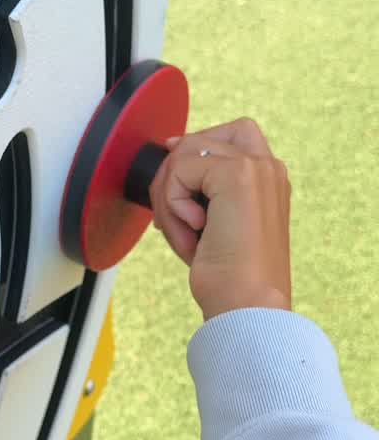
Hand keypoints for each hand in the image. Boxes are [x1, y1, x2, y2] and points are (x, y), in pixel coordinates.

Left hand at [149, 117, 292, 322]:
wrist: (246, 305)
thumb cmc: (231, 277)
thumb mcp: (215, 223)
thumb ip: (202, 186)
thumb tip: (172, 147)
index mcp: (269, 179)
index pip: (231, 134)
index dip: (196, 145)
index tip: (173, 176)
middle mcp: (268, 167)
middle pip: (200, 139)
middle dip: (172, 175)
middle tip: (172, 221)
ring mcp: (256, 167)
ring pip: (183, 155)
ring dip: (169, 198)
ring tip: (185, 236)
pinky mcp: (237, 174)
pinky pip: (179, 171)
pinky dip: (172, 206)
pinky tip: (194, 234)